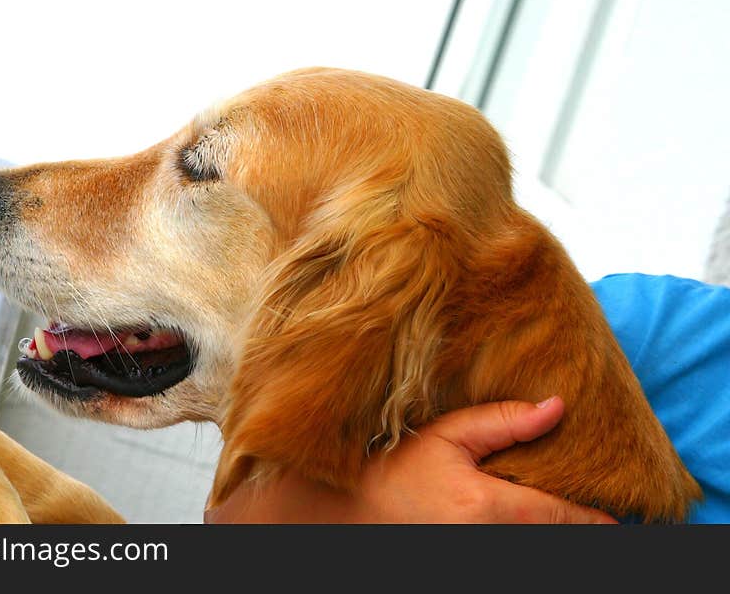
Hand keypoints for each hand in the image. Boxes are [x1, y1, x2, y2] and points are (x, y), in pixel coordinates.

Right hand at [205, 396, 616, 522]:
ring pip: (535, 550)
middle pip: (556, 540)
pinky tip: (528, 525)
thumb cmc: (396, 468)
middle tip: (599, 517)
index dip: (595, 519)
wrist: (350, 511)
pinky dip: (528, 538)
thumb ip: (502, 422)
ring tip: (569, 520)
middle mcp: (490, 543)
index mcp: (489, 508)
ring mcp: (477, 557)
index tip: (619, 517)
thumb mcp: (447, 434)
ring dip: (552, 533)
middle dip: (580, 529)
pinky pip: (511, 554)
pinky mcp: (466, 561)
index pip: (562, 517)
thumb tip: (557, 407)